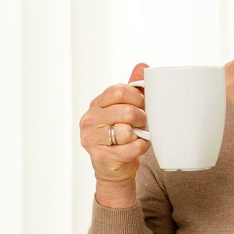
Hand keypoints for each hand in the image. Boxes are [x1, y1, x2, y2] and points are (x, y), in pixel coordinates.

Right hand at [78, 62, 151, 207]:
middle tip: (144, 123)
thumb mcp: (126, 108)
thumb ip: (133, 88)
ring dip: (140, 134)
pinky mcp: (100, 156)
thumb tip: (142, 65)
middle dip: (142, 118)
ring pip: (127, 131)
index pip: (118, 91)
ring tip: (138, 136)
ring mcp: (91, 139)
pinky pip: (131, 148)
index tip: (143, 104)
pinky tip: (137, 147)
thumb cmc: (123, 134)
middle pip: (126, 111)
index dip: (137, 97)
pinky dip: (141, 148)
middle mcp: (89, 119)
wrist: (115, 167)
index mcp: (96, 104)